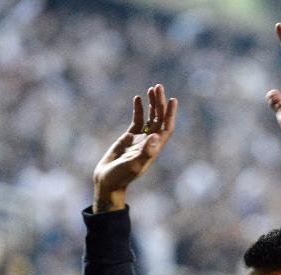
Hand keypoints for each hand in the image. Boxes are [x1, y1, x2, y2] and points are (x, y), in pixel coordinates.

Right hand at [93, 84, 177, 212]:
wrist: (108, 181)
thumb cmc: (121, 176)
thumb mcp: (134, 165)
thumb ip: (145, 152)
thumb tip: (156, 137)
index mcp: (154, 148)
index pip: (166, 128)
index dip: (171, 114)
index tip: (173, 100)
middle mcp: (150, 142)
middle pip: (159, 119)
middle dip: (160, 103)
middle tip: (158, 87)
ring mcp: (140, 139)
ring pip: (150, 118)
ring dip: (152, 104)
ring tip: (152, 89)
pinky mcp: (129, 138)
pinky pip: (137, 121)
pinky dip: (138, 110)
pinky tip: (138, 99)